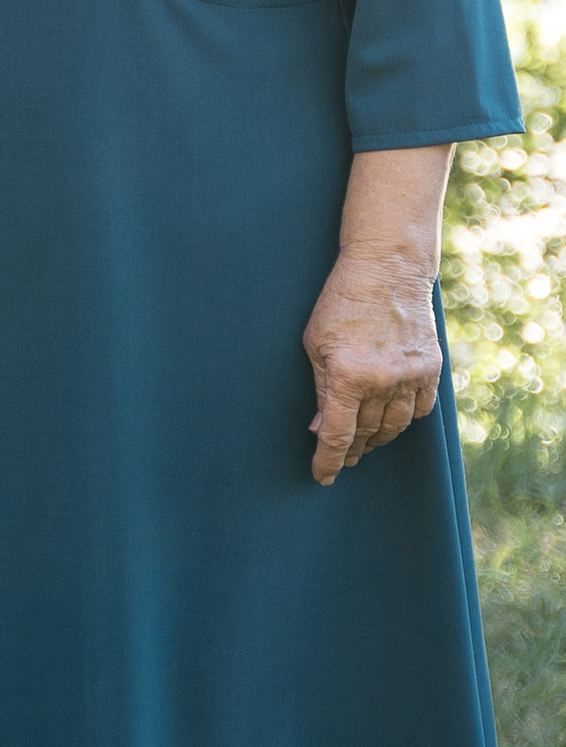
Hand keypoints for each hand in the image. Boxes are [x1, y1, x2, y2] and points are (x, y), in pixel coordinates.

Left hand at [303, 245, 441, 484]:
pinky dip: (404, 419)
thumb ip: (321, 390)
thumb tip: (321, 429)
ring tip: (364, 443)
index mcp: (348, 376)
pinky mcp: (430, 369)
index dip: (329, 461)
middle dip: (352, 450)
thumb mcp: (315, 344)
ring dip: (377, 439)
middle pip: (366, 433)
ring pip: (394, 426)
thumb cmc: (341, 302)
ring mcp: (411, 377)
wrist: (388, 269)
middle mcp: (383, 382)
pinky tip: (392, 420)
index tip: (322, 477)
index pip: (338, 435)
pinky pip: (419, 410)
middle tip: (342, 459)